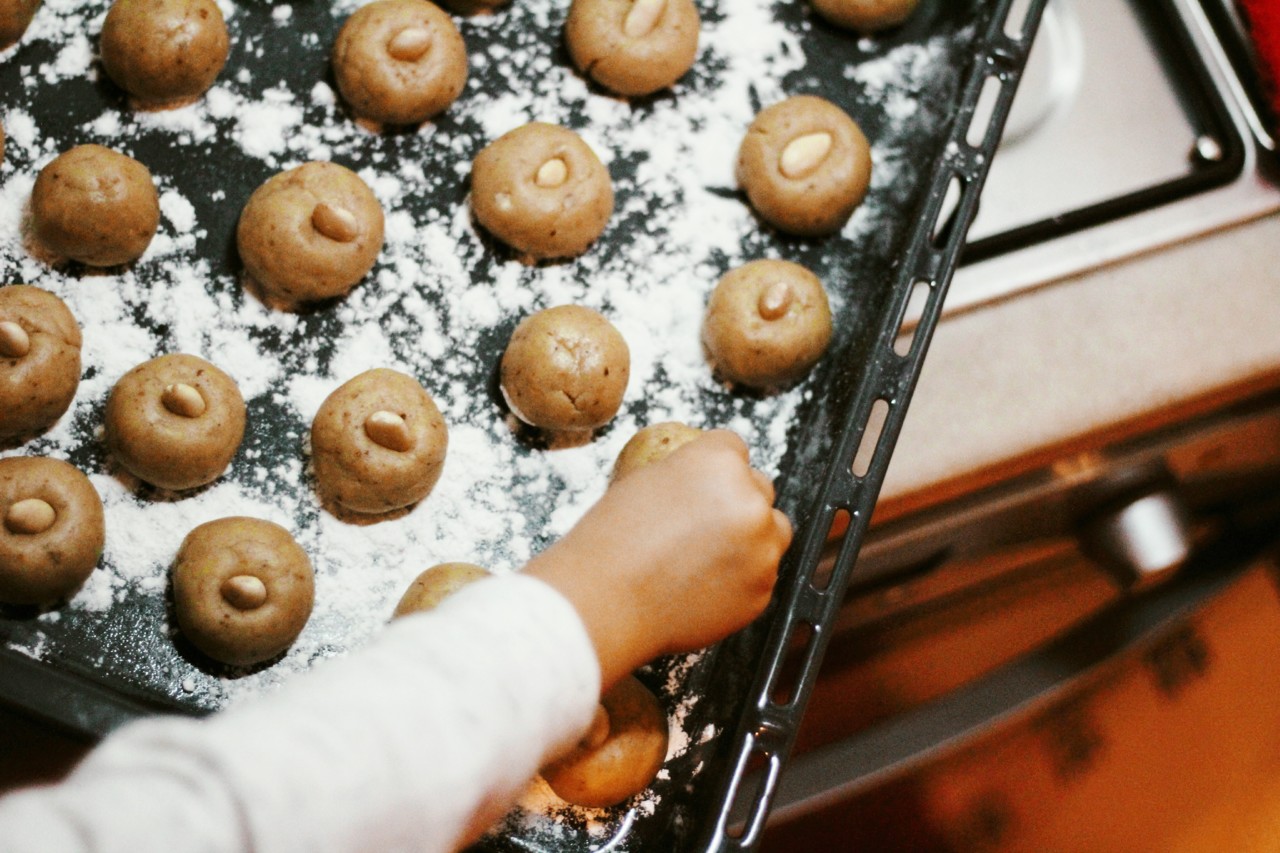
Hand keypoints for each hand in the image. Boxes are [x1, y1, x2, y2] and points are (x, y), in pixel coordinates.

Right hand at [525, 430, 791, 690]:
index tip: (704, 483)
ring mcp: (761, 548)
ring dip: (749, 538)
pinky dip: (741, 578)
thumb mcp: (645, 481)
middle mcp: (749, 500)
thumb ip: (688, 474)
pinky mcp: (762, 590)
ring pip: (772, 532)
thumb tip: (706, 481)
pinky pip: (762, 575)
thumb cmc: (612, 543)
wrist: (605, 602)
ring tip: (705, 555)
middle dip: (736, 500)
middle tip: (702, 523)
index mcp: (719, 462)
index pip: (734, 447)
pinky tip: (704, 582)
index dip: (715, 467)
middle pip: (759, 487)